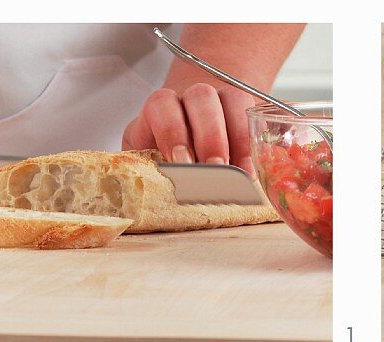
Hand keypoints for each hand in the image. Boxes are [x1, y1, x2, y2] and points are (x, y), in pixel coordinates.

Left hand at [123, 84, 255, 175]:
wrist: (191, 136)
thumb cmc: (166, 159)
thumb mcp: (146, 163)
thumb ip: (140, 175)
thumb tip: (127, 200)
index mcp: (159, 111)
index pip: (162, 106)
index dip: (173, 132)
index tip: (182, 164)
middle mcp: (190, 99)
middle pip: (201, 98)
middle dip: (210, 136)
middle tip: (216, 169)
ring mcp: (221, 100)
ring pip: (232, 99)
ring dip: (238, 138)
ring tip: (242, 174)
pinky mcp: (245, 109)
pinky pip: (254, 113)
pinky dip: (256, 142)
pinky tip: (254, 168)